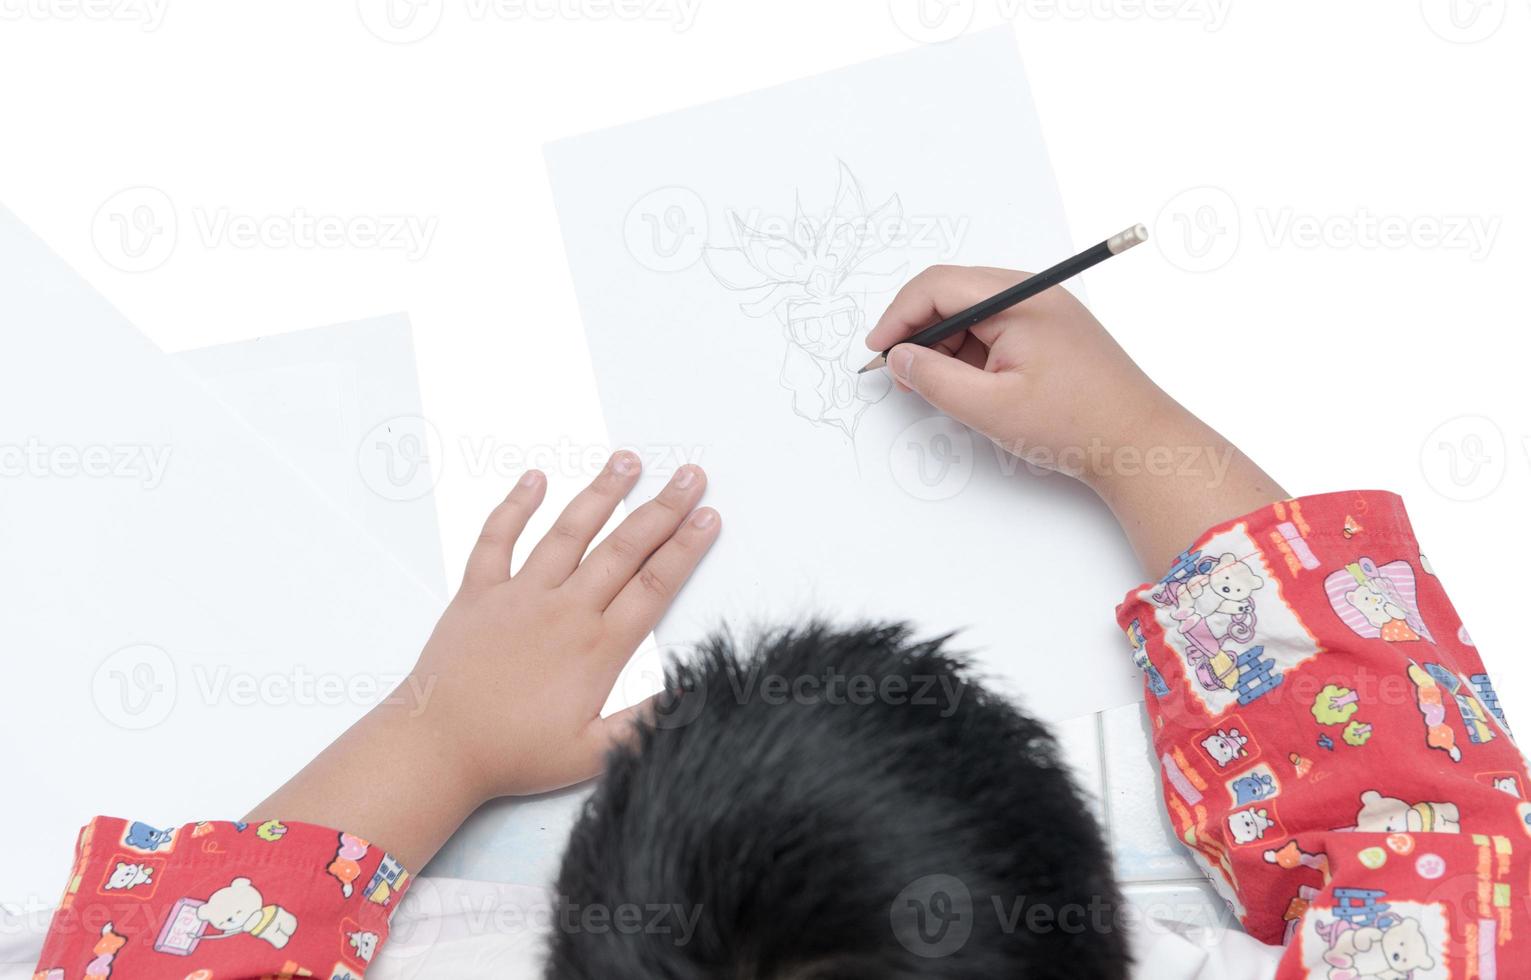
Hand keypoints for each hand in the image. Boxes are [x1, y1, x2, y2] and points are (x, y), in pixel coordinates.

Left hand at [415, 451, 719, 798]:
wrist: (438, 747)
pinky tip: (534, 479)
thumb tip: (693, 690)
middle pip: (624, 548)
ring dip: (601, 493)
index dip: (686, 548)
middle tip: (690, 476)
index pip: (654, 585)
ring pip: (569, 532)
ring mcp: (520, 596)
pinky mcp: (479, 594)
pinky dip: (514, 506)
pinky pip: (497, 539)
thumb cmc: (513, 755)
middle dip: (662, 508)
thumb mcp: (593, 754)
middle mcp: (564, 610)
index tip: (709, 517)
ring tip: (627, 461)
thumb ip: (645, 721)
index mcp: (597, 648)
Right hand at [867, 265, 1284, 572]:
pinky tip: (972, 388)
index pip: (938, 285)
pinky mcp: (1051, 331)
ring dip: (945, 345)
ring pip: (972, 313)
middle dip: (919, 331)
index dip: (898, 316)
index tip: (878, 352)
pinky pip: (996, 329)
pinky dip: (972, 353)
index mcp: (1021, 298)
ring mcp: (1045, 310)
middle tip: (902, 375)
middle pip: (954, 293)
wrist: (1141, 443)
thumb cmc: (1076, 424)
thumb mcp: (990, 408)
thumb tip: (898, 358)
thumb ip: (933, 380)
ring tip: (940, 390)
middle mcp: (1034, 293)